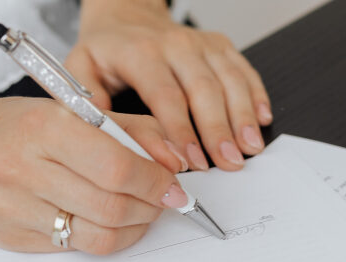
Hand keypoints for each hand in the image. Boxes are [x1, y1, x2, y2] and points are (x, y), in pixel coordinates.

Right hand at [0, 95, 186, 253]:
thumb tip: (175, 162)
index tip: (175, 186)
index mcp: (44, 127)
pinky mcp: (10, 238)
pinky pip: (73, 248)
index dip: (156, 182)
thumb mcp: (71, 111)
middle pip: (112, 206)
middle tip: (162, 201)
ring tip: (138, 213)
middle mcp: (23, 168)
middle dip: (149, 207)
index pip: (118, 167)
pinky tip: (106, 222)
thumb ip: (130, 131)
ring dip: (132, 228)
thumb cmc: (14, 126)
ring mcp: (13, 208)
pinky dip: (102, 237)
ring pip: (97, 235)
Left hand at [65, 0, 272, 171]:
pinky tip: (262, 120)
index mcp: (142, 53)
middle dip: (218, 130)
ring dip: (243, 117)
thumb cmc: (107, 50)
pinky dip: (257, 95)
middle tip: (228, 163)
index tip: (190, 163)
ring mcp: (202, 44)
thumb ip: (88, 101)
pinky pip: (244, 69)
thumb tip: (102, 137)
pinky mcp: (221, 46)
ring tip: (249, 149)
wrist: (126, 15)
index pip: (166, 95)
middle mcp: (176, 45)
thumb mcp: (82, 69)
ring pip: (229, 80)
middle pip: (204, 90)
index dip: (181, 131)